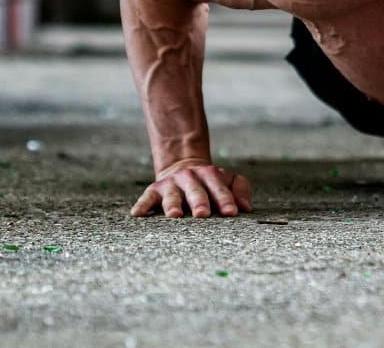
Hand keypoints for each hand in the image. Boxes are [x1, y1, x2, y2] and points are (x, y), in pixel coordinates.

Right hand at [130, 164, 252, 217]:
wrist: (183, 168)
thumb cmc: (210, 183)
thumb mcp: (228, 181)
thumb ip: (240, 190)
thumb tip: (246, 207)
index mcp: (211, 175)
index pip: (219, 188)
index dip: (226, 200)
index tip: (231, 213)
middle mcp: (190, 178)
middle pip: (196, 191)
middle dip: (199, 202)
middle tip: (203, 215)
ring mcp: (172, 184)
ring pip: (172, 195)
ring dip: (173, 205)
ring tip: (175, 215)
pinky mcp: (154, 190)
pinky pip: (147, 198)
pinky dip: (142, 205)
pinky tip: (137, 214)